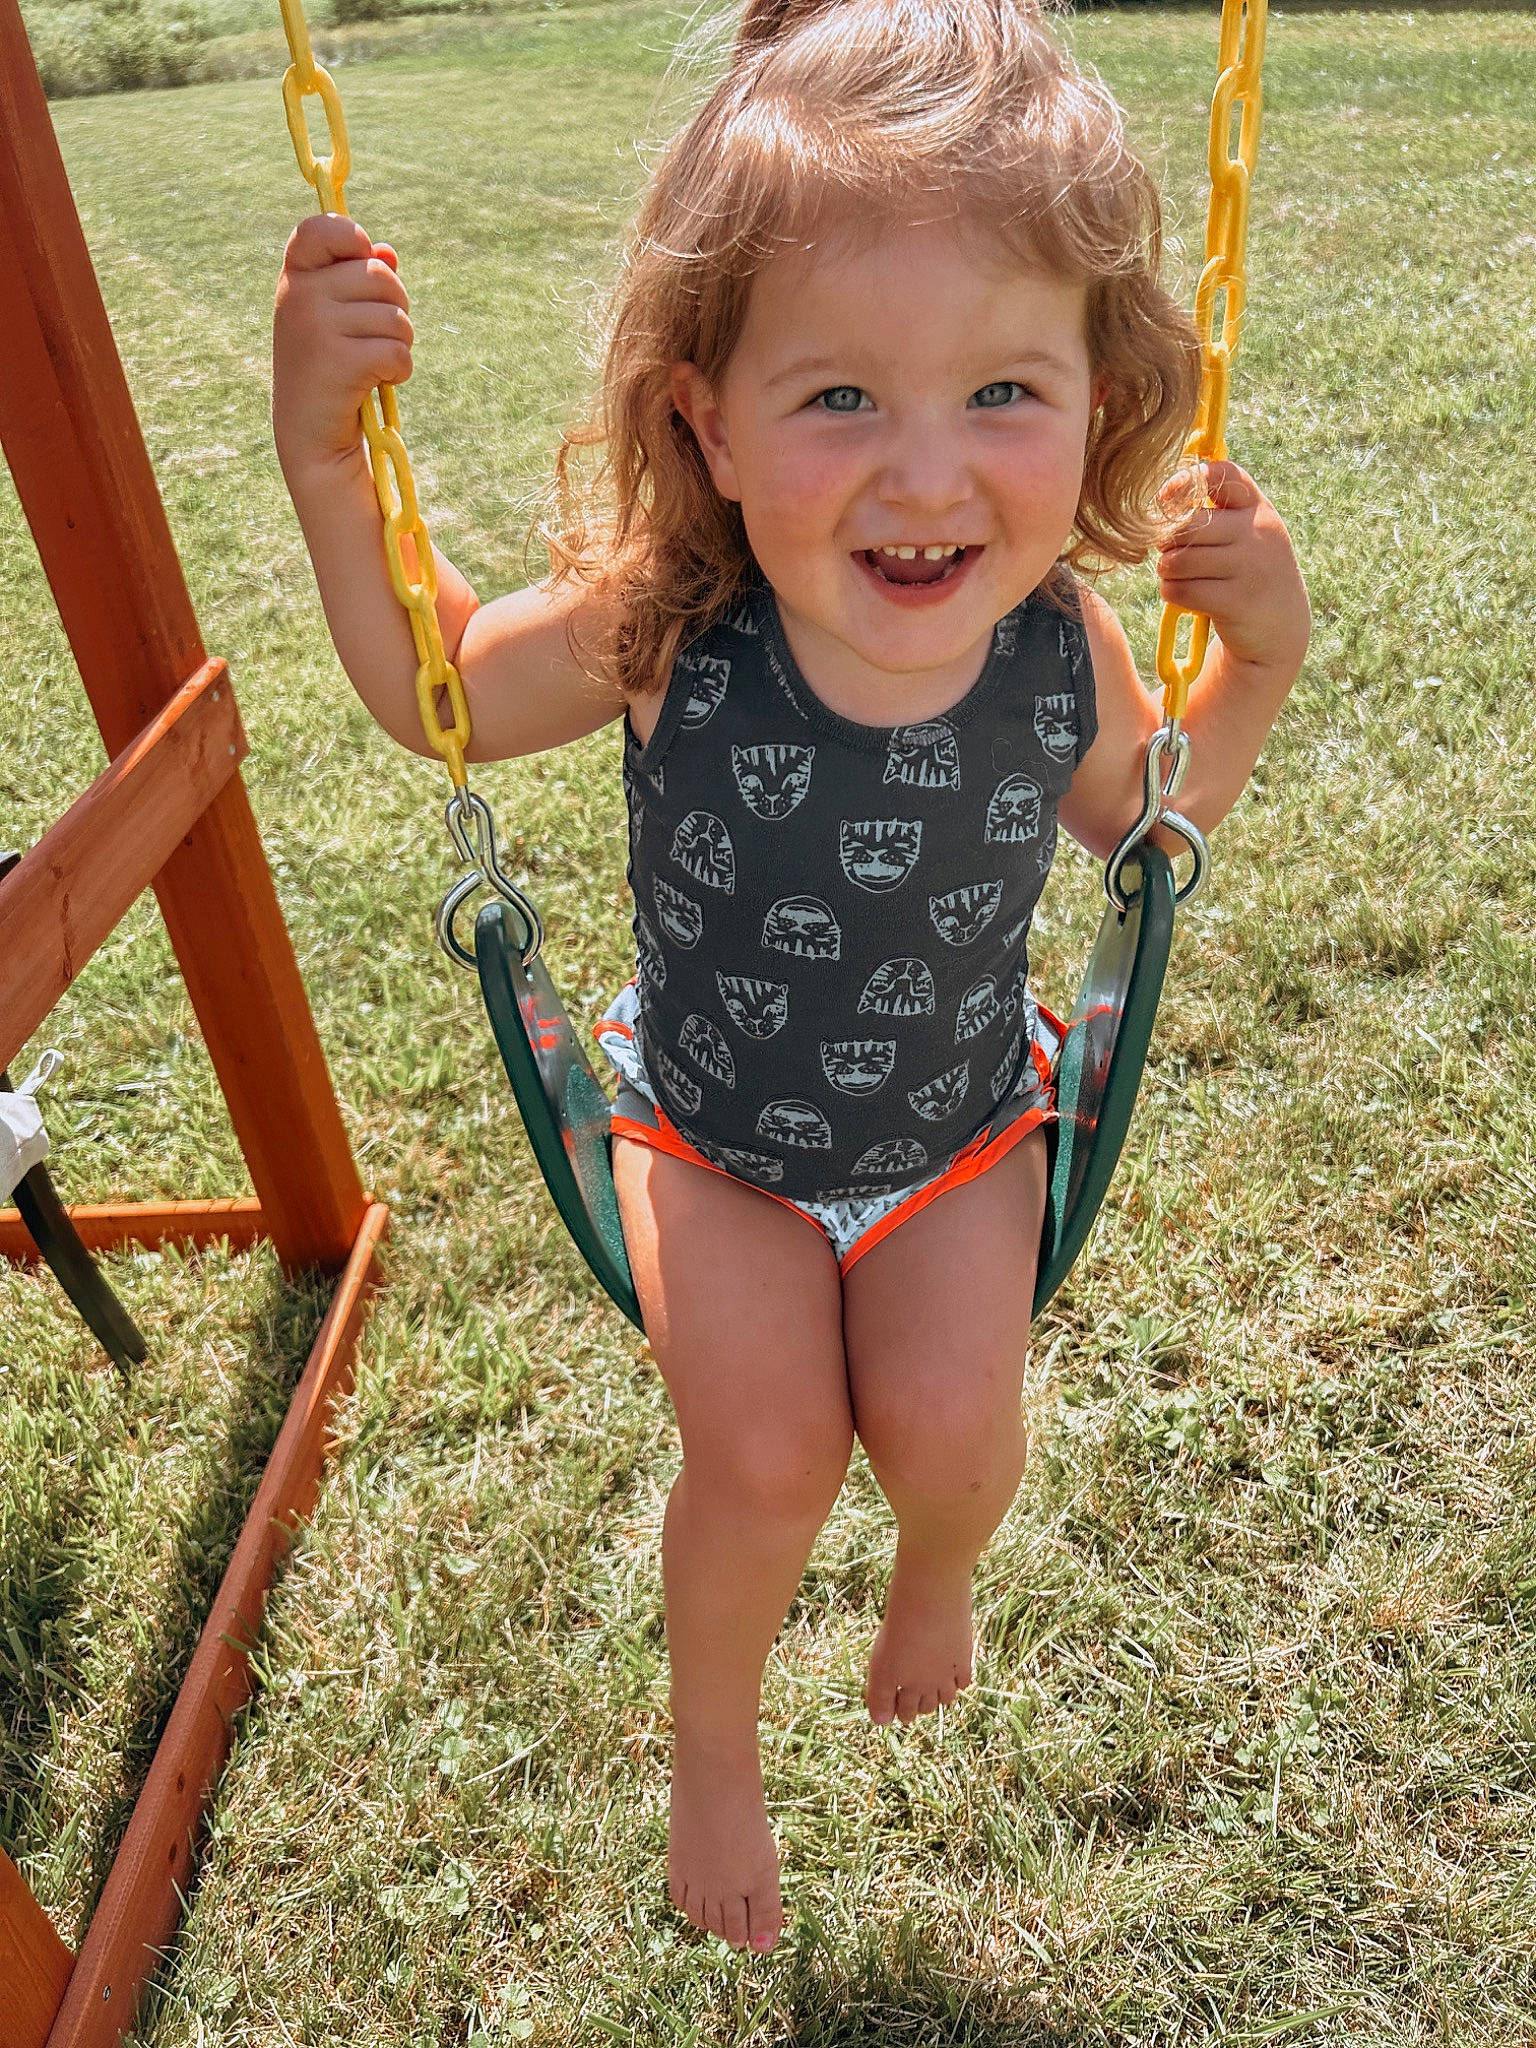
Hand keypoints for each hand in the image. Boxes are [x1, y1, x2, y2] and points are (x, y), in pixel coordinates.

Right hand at [272, 212, 413, 470]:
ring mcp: (316, 326)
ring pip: (395, 317)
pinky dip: (399, 370)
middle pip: (380, 275)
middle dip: (395, 307)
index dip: (353, 237)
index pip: (323, 227)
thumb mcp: (339, 317)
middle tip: (378, 336)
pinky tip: (379, 382)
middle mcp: (300, 295)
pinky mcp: (338, 361)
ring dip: (400, 345)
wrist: (311, 434)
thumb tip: (387, 254)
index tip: (361, 259)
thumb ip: (360, 279)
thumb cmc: (330, 368)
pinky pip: (397, 351)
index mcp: (296, 276)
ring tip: (375, 364)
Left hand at [1155, 460, 1309, 680]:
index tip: (1166, 498)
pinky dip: (1171, 591)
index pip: (1224, 475)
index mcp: (1259, 508)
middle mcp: (1258, 533)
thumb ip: (1218, 510)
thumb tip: (1165, 497)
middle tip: (1167, 550)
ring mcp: (1250, 567)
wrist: (1279, 625)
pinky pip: (1183, 590)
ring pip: (1181, 559)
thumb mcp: (1247, 533)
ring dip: (1166, 568)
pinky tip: (1180, 593)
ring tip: (1173, 573)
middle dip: (1168, 538)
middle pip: (1190, 523)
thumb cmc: (1249, 570)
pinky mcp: (1236, 601)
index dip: (1187, 480)